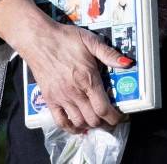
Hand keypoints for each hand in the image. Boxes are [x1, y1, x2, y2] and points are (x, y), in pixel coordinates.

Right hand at [0, 0, 131, 133]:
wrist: (38, 39)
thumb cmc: (65, 39)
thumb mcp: (90, 41)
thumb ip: (109, 54)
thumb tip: (128, 63)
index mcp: (88, 79)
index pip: (104, 108)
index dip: (115, 117)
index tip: (121, 117)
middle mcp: (75, 92)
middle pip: (93, 119)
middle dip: (105, 122)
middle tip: (111, 119)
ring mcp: (61, 98)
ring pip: (79, 122)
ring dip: (90, 125)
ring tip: (96, 120)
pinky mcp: (49, 100)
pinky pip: (60, 121)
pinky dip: (70, 128)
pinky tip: (77, 126)